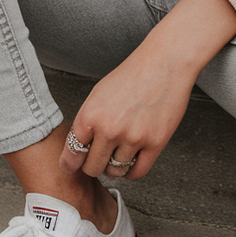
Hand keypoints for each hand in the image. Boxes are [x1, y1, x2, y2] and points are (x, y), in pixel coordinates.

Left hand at [59, 39, 196, 181]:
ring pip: (115, 172)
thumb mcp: (98, 95)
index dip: (71, 164)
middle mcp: (109, 129)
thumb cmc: (131, 76)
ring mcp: (133, 138)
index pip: (72, 156)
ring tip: (118, 154)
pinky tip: (132, 160)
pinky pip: (137, 173)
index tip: (73, 167)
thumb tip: (78, 150)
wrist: (164, 64)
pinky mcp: (155, 143)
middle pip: (92, 168)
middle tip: (99, 158)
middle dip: (94, 165)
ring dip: (115, 167)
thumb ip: (87, 123)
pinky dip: (132, 171)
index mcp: (90, 116)